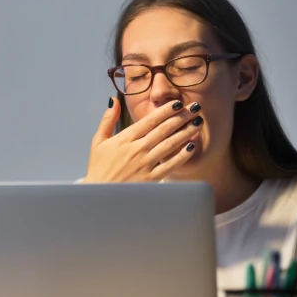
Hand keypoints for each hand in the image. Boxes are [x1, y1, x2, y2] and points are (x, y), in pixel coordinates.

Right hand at [84, 97, 203, 181]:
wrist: (98, 196)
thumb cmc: (98, 168)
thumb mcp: (98, 141)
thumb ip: (107, 120)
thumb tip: (113, 100)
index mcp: (125, 139)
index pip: (150, 120)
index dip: (166, 110)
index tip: (179, 103)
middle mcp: (137, 149)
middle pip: (164, 129)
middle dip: (181, 117)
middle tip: (195, 107)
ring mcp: (145, 164)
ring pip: (170, 144)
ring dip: (185, 132)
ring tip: (198, 123)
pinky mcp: (150, 179)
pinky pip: (169, 165)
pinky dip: (181, 156)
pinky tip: (192, 146)